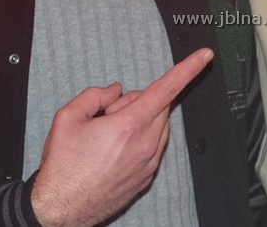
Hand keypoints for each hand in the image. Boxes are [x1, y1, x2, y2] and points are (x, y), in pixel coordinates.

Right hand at [31, 48, 212, 226]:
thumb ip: (95, 95)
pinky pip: (154, 147)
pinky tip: (113, 150)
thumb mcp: (67, 118)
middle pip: (160, 105)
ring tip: (108, 135)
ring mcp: (148, 164)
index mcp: (128, 127)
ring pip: (159, 126)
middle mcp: (145, 146)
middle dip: (139, 101)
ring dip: (141, 120)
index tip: (205, 56)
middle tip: (109, 114)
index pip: (166, 89)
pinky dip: (140, 140)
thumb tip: (115, 91)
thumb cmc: (63, 168)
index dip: (188, 69)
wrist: (61, 209)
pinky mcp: (146, 178)